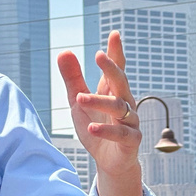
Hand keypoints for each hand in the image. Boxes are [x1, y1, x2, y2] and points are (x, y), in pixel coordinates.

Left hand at [57, 30, 142, 195]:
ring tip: (80, 99)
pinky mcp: (131, 141)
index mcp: (112, 92)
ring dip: (100, 102)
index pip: (116, 69)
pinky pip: (121, 134)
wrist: (107, 160)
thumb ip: (73, 79)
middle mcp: (124, 103)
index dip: (115, 52)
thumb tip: (64, 51)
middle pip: (121, 82)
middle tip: (99, 56)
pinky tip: (91, 127)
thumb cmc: (96, 126)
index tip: (114, 34)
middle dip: (112, 68)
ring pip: (119, 108)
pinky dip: (106, 130)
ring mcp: (130, 122)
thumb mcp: (79, 102)